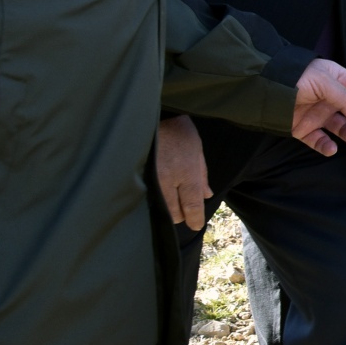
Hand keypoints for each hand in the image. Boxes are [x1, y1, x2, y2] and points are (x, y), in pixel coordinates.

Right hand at [157, 115, 210, 230]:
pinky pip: (147, 197)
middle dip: (179, 216)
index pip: (192, 205)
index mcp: (187, 173)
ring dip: (165, 210)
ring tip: (169, 204)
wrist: (152, 118)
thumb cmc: (179, 132)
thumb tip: (206, 195)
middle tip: (182, 212)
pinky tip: (155, 198)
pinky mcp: (138, 178)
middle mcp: (169, 180)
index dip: (194, 219)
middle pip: (174, 213)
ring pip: (159, 208)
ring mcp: (151, 180)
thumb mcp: (197, 151)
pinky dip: (153, 201)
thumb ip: (202, 175)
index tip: (195, 225)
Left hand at [292, 59, 345, 155]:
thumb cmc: (296, 77)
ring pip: (341, 127)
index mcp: (339, 80)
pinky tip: (331, 148)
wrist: (264, 88)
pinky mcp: (304, 128)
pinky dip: (326, 146)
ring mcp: (318, 114)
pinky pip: (319, 140)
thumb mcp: (326, 82)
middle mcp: (331, 98)